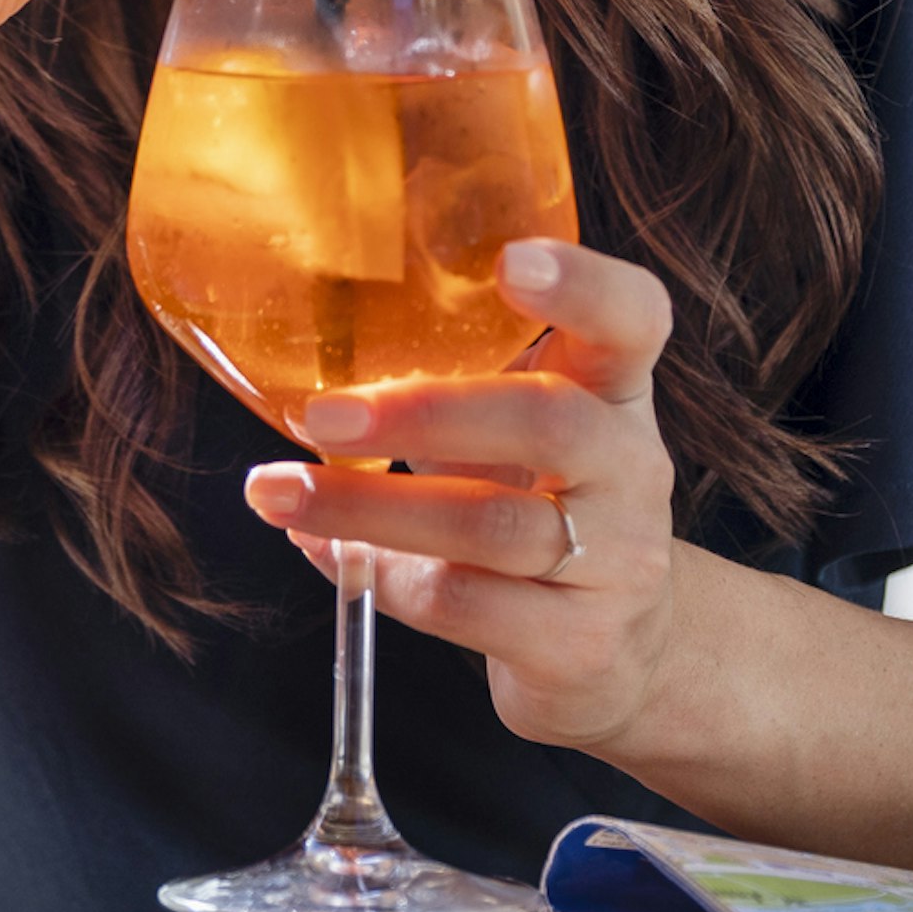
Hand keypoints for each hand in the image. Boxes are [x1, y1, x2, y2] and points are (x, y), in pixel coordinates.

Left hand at [240, 237, 681, 749]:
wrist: (619, 651)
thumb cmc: (541, 507)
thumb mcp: (520, 432)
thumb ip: (451, 383)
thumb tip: (296, 363)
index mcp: (614, 392)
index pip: (634, 319)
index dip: (584, 285)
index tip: (511, 260)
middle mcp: (631, 470)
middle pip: (551, 424)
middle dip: (426, 413)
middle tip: (321, 414)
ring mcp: (616, 564)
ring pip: (492, 527)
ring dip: (369, 508)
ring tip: (278, 492)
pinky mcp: (579, 645)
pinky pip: (467, 605)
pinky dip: (382, 578)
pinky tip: (328, 554)